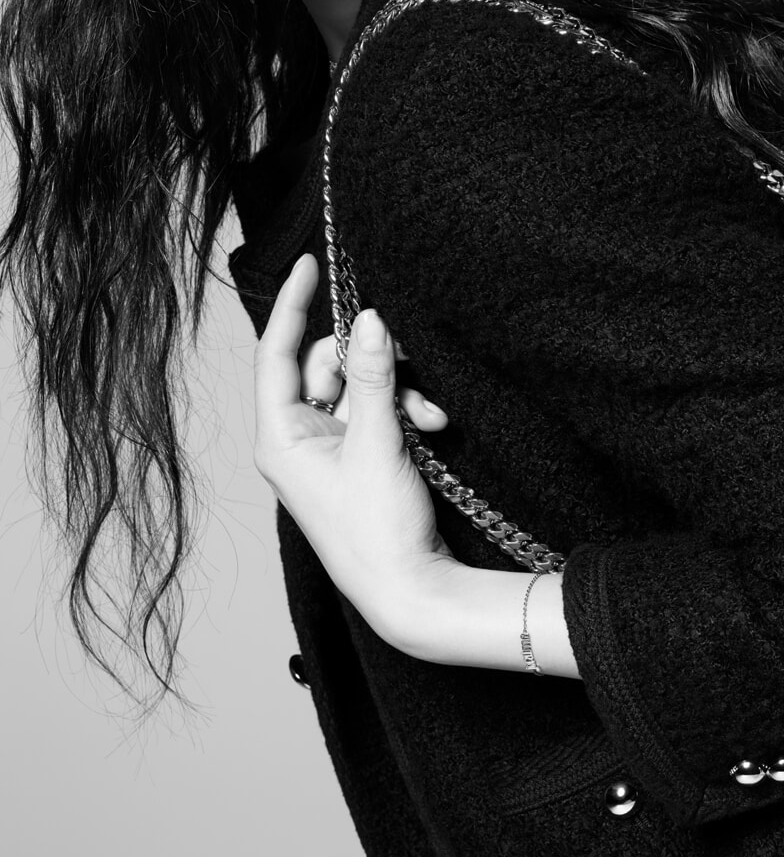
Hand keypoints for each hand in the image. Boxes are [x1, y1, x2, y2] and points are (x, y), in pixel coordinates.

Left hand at [253, 253, 456, 647]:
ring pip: (359, 383)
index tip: (311, 264)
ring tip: (430, 412)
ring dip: (398, 387)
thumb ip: (372, 377)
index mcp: (280, 437)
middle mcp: (298, 438)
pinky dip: (407, 407)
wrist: (412, 592)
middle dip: (370, 359)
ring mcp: (329, 447)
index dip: (292, 305)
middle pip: (325, 363)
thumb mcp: (378, 444)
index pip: (274, 353)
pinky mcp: (359, 455)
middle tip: (405, 361)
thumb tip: (367, 317)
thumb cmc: (377, 533)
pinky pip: (378, 408)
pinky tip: (435, 422)